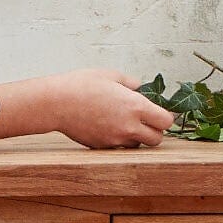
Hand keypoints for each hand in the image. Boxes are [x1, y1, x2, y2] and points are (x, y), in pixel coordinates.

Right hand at [0, 70, 174, 148]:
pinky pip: (119, 147)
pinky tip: (108, 126)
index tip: (158, 112)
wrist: (56, 103)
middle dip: (155, 131)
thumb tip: (140, 88)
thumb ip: (132, 83)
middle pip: (157, 139)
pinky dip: (119, 140)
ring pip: (138, 145)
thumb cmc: (82, 85)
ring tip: (123, 122)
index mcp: (136, 107)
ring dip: (137, 137)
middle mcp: (129, 127)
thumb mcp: (111, 75)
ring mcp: (115, 140)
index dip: (164, 117)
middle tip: (145, 120)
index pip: (166, 121)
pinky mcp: (102, 147)